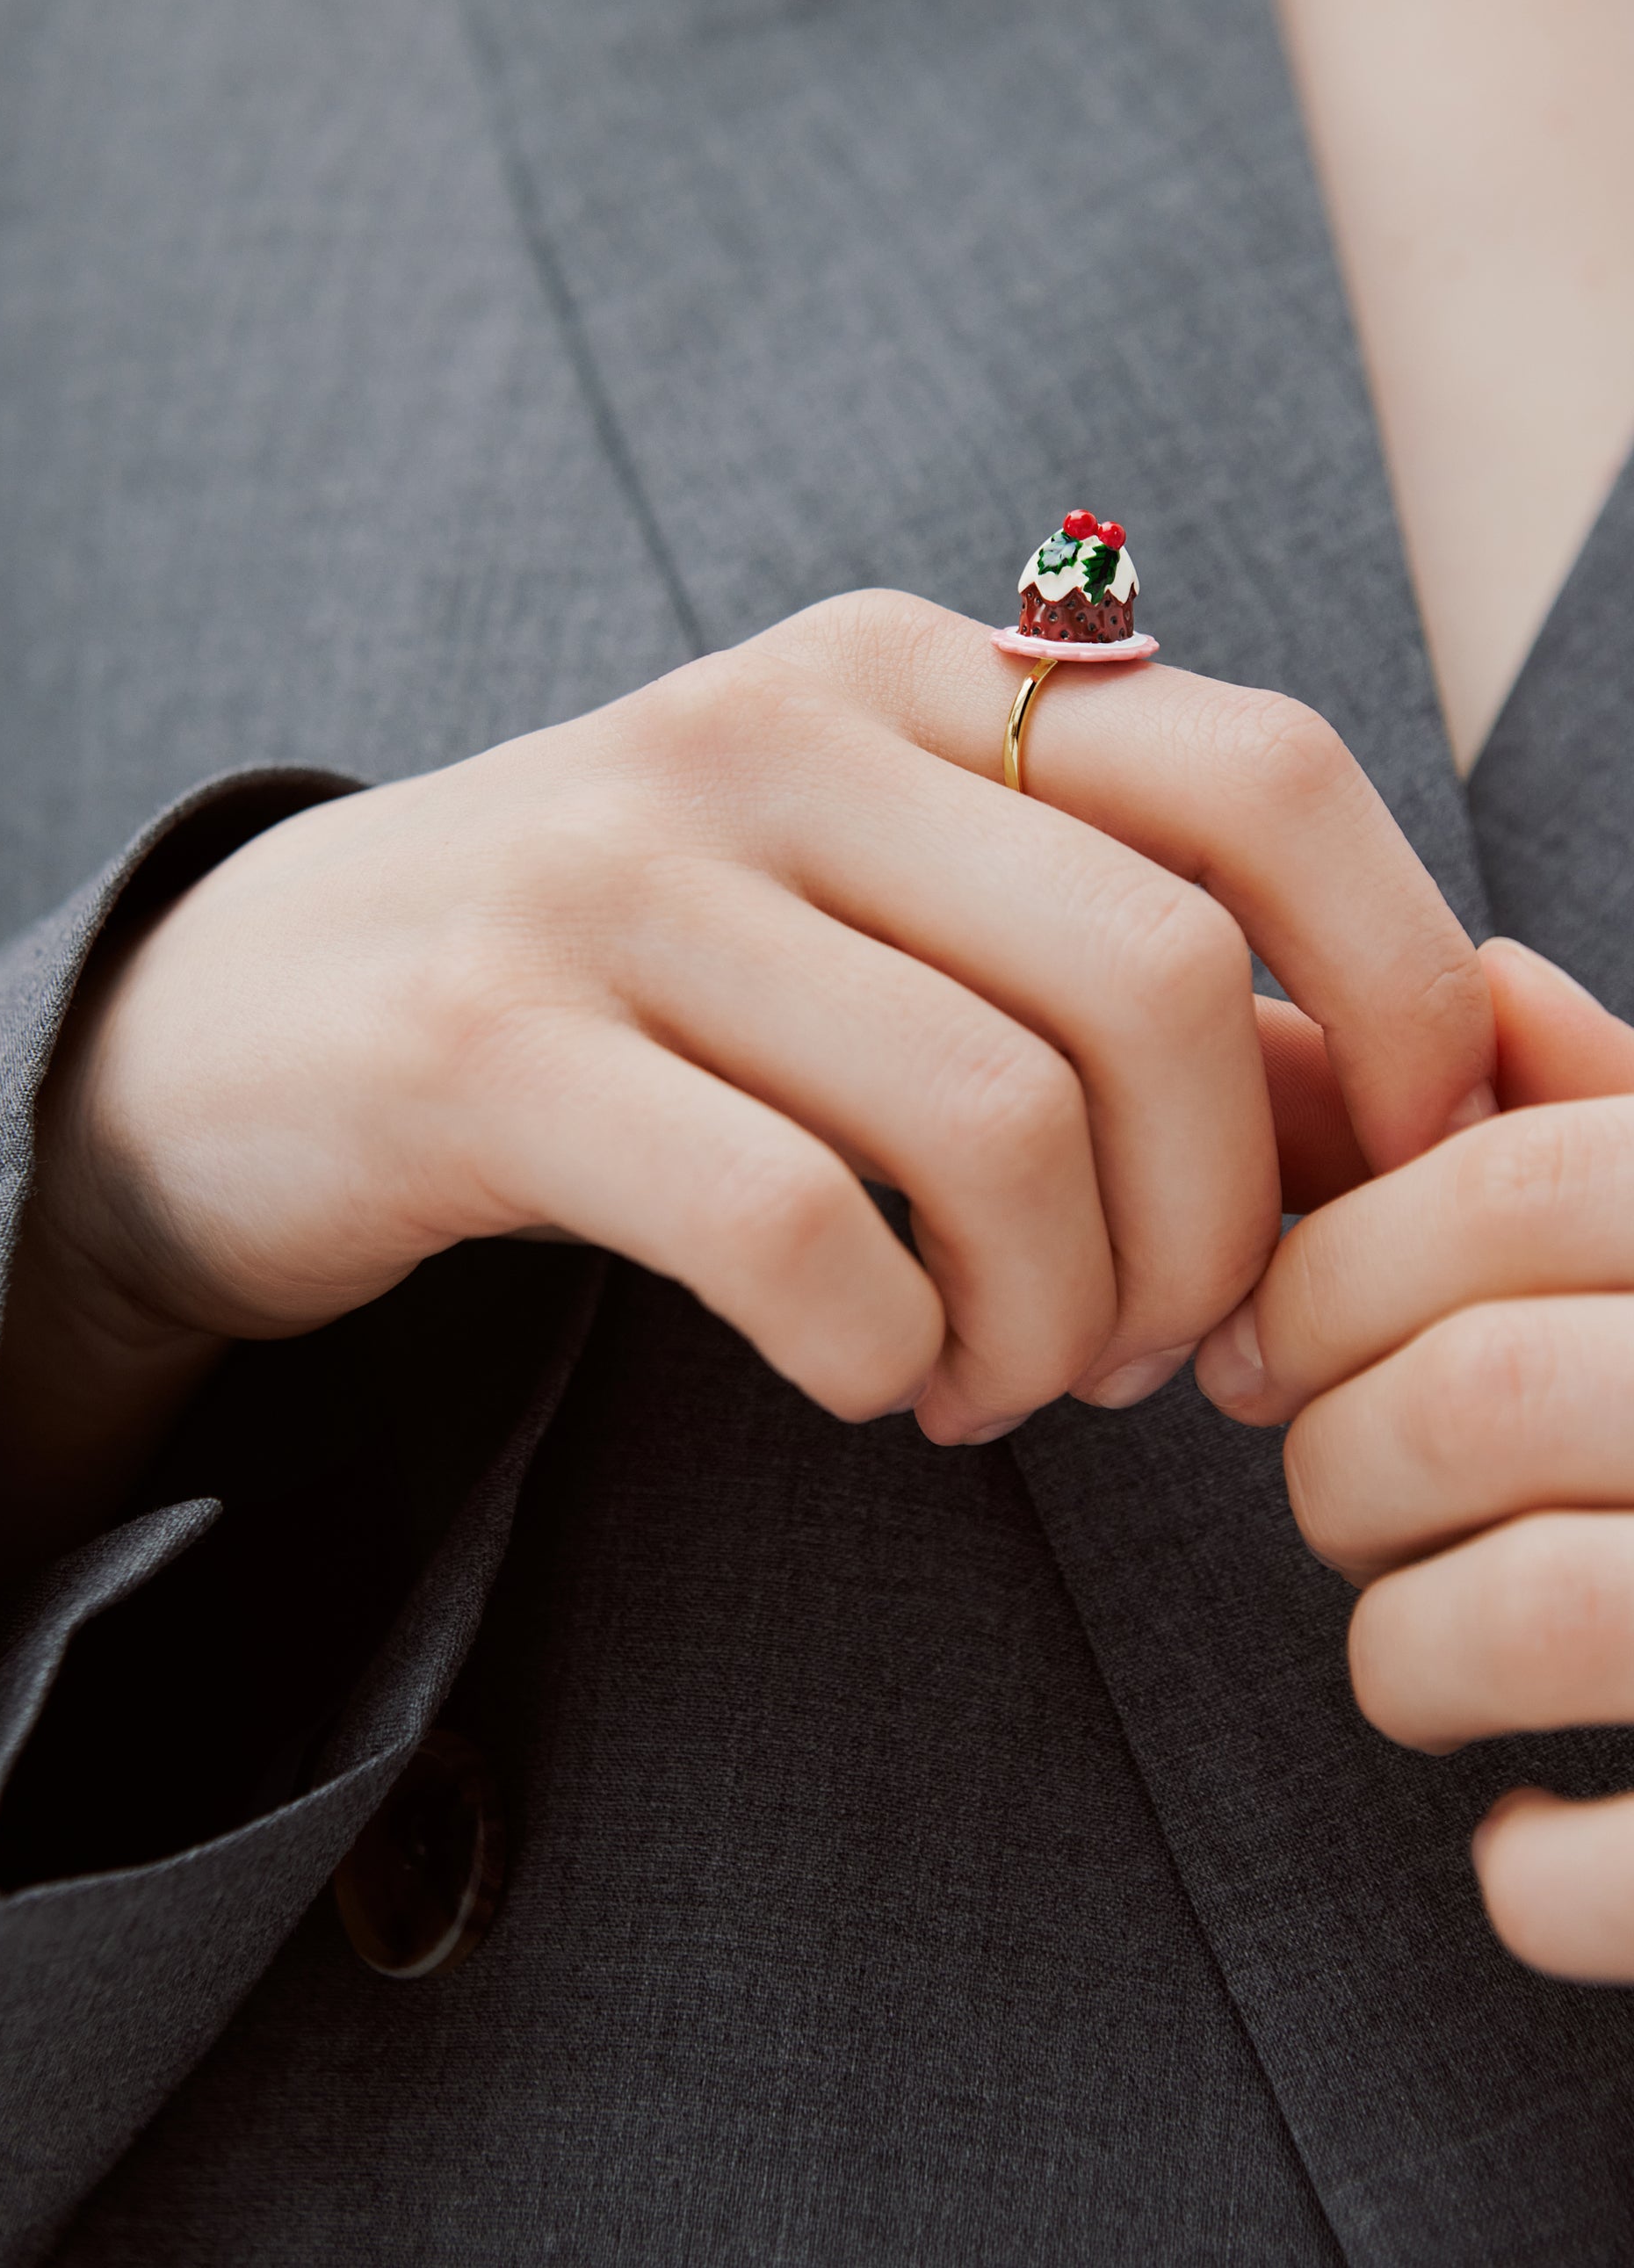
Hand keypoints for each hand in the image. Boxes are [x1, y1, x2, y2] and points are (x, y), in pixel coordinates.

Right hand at [0, 591, 1490, 1573]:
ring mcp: (619, 873)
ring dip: (1048, 1325)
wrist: (245, 1024)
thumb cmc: (622, 989)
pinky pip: (796, 1230)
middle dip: (1212, 1230)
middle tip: (1149, 1352)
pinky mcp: (489, 1041)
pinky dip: (881, 1353)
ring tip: (996, 1383)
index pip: (1262, 782)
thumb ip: (1101, 973)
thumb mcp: (867, 915)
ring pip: (994, 1123)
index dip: (1404, 989)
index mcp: (901, 672)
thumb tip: (1378, 1122)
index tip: (1399, 1178)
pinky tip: (863, 1373)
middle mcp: (775, 728)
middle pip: (1156, 980)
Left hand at [1197, 937, 1633, 1980]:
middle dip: (1337, 1462)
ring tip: (1411, 1660)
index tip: (1263, 1348)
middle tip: (1335, 1503)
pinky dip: (1531, 1876)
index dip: (1329, 1270)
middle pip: (1475, 1393)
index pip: (1498, 1188)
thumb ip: (1630, 1116)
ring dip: (1402, 1652)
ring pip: (1527, 1611)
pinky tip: (1529, 1840)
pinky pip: (1618, 1876)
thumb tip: (1489, 983)